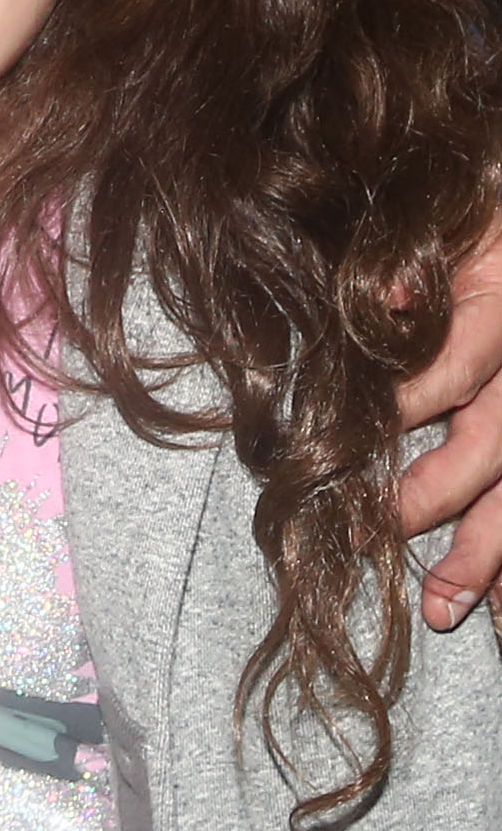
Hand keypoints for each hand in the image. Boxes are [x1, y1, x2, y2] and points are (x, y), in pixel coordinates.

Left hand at [399, 215, 501, 625]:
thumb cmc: (482, 224)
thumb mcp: (454, 221)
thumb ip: (416, 259)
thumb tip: (380, 293)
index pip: (452, 369)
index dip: (401, 405)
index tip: (343, 439)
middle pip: (494, 447)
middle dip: (434, 497)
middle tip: (373, 530)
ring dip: (488, 557)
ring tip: (443, 609)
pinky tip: (500, 609)